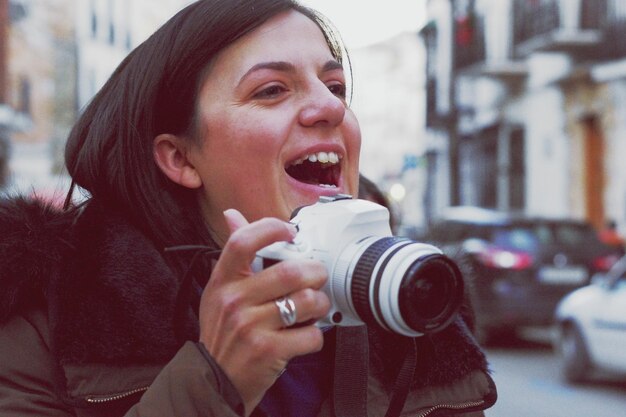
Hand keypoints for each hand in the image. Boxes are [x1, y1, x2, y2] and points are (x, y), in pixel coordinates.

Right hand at [198, 209, 330, 414]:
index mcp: (222, 281)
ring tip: (314, 308)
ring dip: (320, 304)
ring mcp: (250, 327)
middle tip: (317, 277)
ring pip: (307, 301)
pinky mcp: (268, 351)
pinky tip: (305, 335)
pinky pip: (311, 335)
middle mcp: (234, 301)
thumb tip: (233, 215)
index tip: (290, 232)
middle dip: (316, 273)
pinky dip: (316, 336)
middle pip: (291, 271)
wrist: (214, 380)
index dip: (272, 228)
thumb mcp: (219, 291)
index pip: (243, 241)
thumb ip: (233, 255)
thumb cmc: (223, 332)